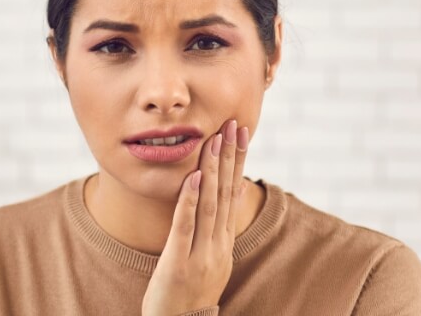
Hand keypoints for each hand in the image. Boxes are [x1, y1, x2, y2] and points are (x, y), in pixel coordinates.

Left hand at [141, 120, 250, 315]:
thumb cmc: (189, 295)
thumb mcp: (209, 260)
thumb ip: (216, 230)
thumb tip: (229, 195)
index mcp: (224, 242)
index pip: (233, 194)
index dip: (238, 162)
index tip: (241, 134)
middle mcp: (218, 245)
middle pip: (226, 193)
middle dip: (230, 157)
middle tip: (234, 124)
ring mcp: (200, 254)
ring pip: (209, 204)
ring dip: (213, 170)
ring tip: (215, 140)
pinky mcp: (179, 263)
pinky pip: (185, 227)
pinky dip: (190, 200)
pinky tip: (194, 177)